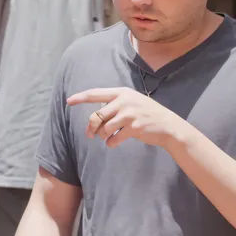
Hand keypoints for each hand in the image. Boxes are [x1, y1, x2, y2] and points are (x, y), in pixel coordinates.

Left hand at [67, 87, 182, 148]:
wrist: (167, 126)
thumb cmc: (147, 115)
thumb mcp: (132, 103)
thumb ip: (115, 106)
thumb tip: (95, 118)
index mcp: (122, 92)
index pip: (96, 93)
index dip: (81, 97)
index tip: (68, 101)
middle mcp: (124, 101)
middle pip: (97, 115)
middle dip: (91, 127)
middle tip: (90, 134)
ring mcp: (130, 113)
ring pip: (104, 128)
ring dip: (102, 136)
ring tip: (107, 138)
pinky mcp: (134, 127)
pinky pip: (114, 138)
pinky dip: (111, 143)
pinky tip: (114, 143)